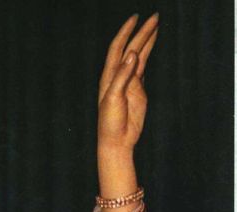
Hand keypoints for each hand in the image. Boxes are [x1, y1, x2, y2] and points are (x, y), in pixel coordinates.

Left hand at [97, 12, 158, 152]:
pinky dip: (148, 54)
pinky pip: (143, 67)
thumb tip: (132, 54)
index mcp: (109, 76)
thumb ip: (122, 76)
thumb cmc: (110, 122)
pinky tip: (152, 44)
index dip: (126, 32)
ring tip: (156, 25)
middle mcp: (118, 76)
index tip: (136, 18)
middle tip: (155, 17)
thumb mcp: (114, 98)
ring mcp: (129, 81)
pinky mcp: (137, 89)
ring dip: (147, 41)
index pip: (117, 48)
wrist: (117, 140)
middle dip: (142, 32)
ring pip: (139, 56)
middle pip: (131, 48)